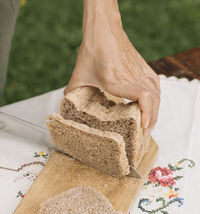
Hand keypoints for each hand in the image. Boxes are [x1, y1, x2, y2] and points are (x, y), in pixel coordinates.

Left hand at [64, 0, 159, 130]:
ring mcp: (140, 71)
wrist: (103, 29)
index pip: (143, 97)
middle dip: (152, 118)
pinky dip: (156, 97)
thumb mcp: (79, 74)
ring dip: (155, 109)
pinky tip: (152, 104)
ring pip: (156, 93)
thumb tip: (66, 104)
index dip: (147, 114)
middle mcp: (132, 76)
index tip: (143, 126)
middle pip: (153, 99)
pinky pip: (155, 84)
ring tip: (150, 122)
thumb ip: (72, 91)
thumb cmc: (91, 50)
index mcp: (117, 80)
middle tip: (146, 131)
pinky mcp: (143, 67)